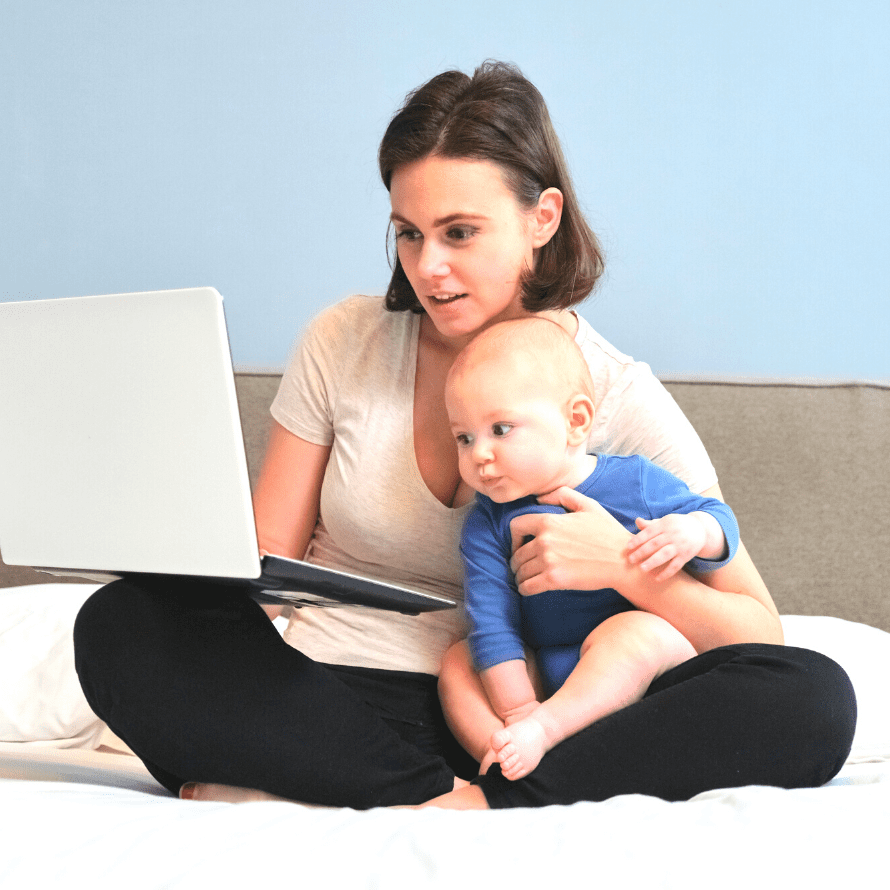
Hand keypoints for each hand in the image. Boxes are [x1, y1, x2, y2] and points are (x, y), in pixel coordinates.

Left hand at [509, 486, 633, 595]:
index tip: (520, 545)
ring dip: (521, 576)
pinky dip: (525, 588)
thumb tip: (539, 498)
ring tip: (527, 578)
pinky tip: (529, 588)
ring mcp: (548, 560)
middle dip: (518, 561)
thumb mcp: (589, 506)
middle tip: (524, 567)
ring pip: (521, 571)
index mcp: (549, 522)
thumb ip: (563, 495)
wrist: (623, 561)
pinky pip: (527, 586)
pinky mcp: (554, 579)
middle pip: (517, 553)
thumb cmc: (608, 533)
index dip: (513, 537)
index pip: (515, 526)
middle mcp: (545, 540)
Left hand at [627, 514, 705, 580]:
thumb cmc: (675, 526)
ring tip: (641, 569)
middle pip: (655, 544)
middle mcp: (673, 534)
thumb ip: (650, 524)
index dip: (638, 539)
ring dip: (653, 562)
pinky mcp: (686, 556)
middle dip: (642, 552)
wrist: (700, 529)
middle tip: (630, 560)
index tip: (628, 547)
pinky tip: (656, 579)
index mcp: (665, 524)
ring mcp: (680, 546)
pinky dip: (666, 573)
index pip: (649, 532)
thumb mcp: (664, 522)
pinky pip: (676, 565)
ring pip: (665, 554)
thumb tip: (637, 521)